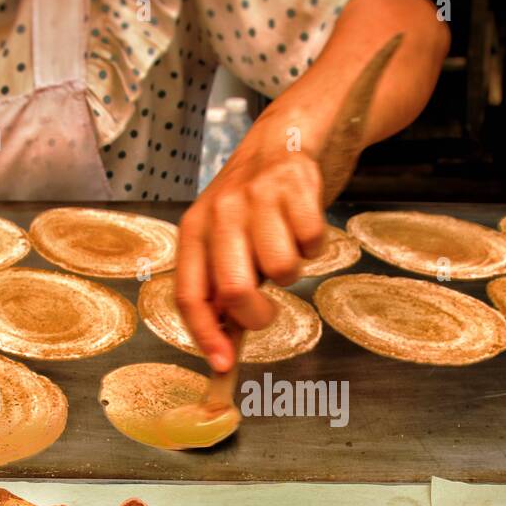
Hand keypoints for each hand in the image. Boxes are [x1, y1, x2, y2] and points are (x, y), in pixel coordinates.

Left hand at [174, 120, 325, 371]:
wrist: (280, 139)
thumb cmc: (249, 206)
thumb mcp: (224, 242)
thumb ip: (223, 292)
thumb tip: (224, 352)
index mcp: (194, 231)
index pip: (190, 294)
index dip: (205, 335)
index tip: (223, 365)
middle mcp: (220, 213)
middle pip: (236, 289)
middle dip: (257, 315)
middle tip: (266, 311)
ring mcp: (258, 197)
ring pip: (283, 270)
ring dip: (291, 271)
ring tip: (284, 247)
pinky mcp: (295, 186)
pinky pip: (313, 243)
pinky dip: (315, 244)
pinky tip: (303, 225)